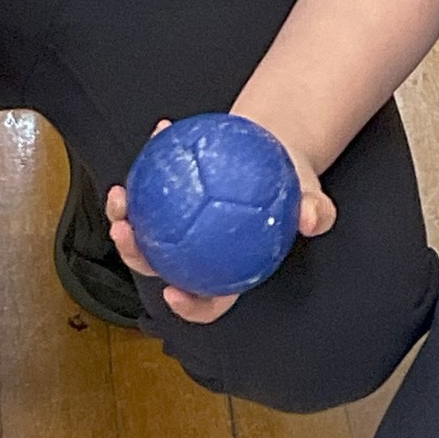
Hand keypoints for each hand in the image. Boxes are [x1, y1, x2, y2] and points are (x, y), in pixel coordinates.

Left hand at [105, 119, 334, 324]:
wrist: (280, 151)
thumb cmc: (292, 187)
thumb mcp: (312, 199)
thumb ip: (315, 213)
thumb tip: (309, 219)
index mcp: (228, 270)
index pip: (208, 300)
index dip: (188, 305)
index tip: (174, 292)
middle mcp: (197, 254)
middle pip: (160, 265)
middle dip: (135, 253)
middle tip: (128, 232)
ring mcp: (177, 227)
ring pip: (144, 229)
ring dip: (124, 214)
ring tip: (122, 193)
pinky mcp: (169, 196)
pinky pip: (156, 181)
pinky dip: (154, 157)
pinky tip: (159, 132)